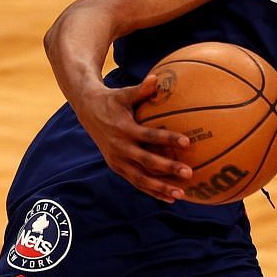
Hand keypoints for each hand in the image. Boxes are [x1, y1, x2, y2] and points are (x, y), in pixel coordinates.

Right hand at [73, 76, 194, 201]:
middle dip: (168, 169)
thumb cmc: (112, 100)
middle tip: (189, 173)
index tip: (187, 142)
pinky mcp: (116, 167)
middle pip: (146, 162)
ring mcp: (117, 160)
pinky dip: (151, 191)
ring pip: (140, 178)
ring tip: (181, 194)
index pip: (149, 135)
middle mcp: (119, 147)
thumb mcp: (124, 93)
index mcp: (123, 128)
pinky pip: (136, 182)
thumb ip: (141, 90)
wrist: (87, 111)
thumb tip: (157, 79)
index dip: (167, 139)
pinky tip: (168, 198)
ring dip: (161, 187)